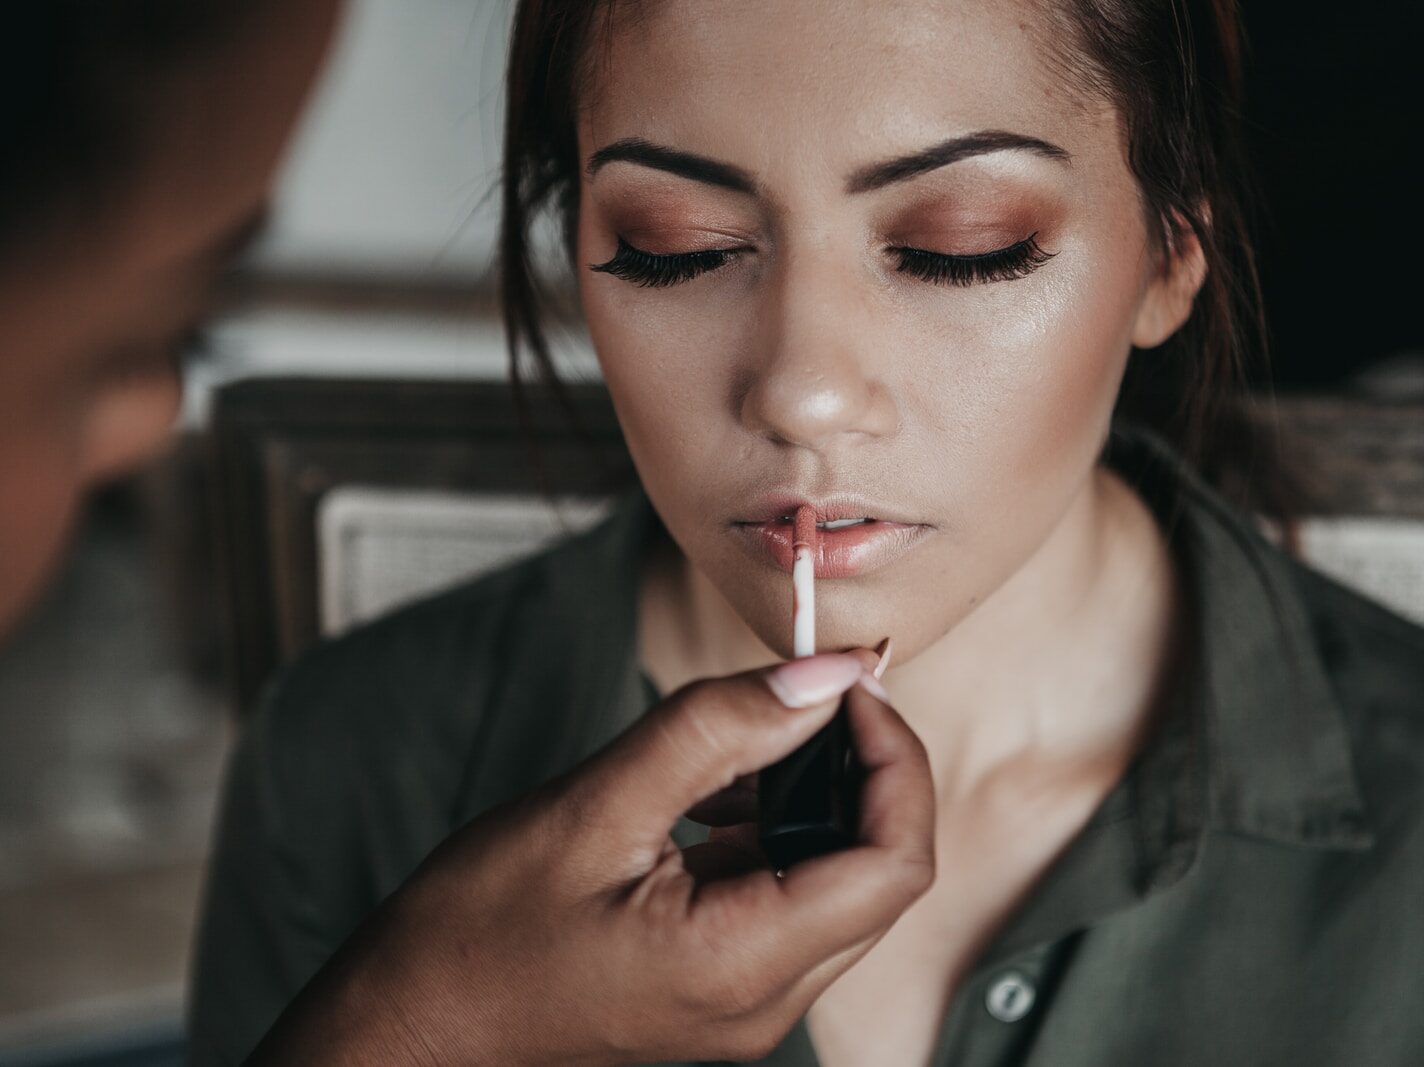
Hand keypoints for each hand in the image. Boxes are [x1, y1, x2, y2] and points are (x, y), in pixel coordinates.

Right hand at [247, 653, 934, 1065]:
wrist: (406, 1029)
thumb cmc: (472, 938)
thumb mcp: (593, 808)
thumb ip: (715, 732)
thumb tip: (818, 677)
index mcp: (743, 964)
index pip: (896, 863)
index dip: (896, 761)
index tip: (851, 688)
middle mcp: (763, 1001)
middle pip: (878, 875)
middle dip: (862, 772)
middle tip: (810, 695)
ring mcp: (742, 1003)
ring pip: (834, 885)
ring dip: (814, 800)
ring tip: (747, 741)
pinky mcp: (716, 988)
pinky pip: (782, 901)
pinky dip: (769, 833)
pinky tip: (711, 792)